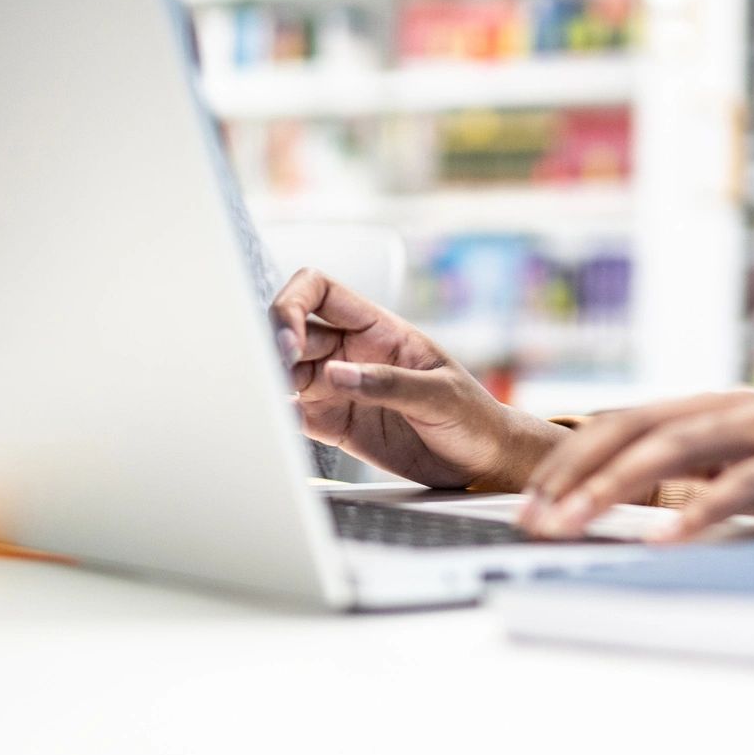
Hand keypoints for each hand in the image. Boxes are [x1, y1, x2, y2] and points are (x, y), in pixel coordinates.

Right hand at [270, 269, 565, 491]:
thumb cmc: (474, 416)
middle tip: (275, 375)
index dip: (294, 303)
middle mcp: (351, 353)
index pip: (320, 292)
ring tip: (269, 401)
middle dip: (274, 348)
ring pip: (285, 373)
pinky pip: (294, 414)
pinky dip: (278, 417)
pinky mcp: (334, 424)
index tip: (289, 339)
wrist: (483, 462)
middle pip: (293, 332)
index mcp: (379, 330)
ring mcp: (339, 388)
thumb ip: (389, 384)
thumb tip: (336, 373)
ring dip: (270, 382)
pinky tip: (277, 424)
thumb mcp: (440, 395)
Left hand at [519, 393, 753, 540]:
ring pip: (678, 448)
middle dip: (576, 474)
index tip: (529, 503)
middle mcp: (738, 408)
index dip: (572, 458)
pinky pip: (744, 485)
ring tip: (575, 524)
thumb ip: (698, 476)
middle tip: (532, 520)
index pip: (626, 422)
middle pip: (637, 428)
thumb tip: (623, 505)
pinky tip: (667, 539)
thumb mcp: (751, 470)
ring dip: (617, 487)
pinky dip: (700, 509)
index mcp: (718, 407)